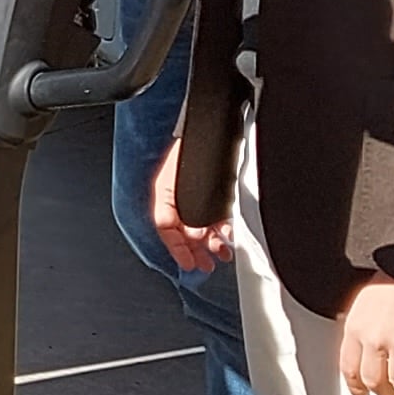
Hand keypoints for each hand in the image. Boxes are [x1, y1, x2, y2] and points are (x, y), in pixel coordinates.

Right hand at [150, 150, 233, 274]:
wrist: (210, 129)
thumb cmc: (190, 148)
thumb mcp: (171, 182)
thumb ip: (173, 210)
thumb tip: (188, 233)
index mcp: (164, 196)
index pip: (166, 230)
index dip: (177, 249)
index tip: (188, 263)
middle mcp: (180, 200)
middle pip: (186, 233)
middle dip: (197, 251)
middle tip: (206, 265)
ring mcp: (197, 198)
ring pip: (203, 228)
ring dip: (212, 244)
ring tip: (222, 254)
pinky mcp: (214, 196)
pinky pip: (217, 218)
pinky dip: (223, 230)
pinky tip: (229, 235)